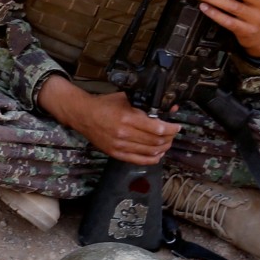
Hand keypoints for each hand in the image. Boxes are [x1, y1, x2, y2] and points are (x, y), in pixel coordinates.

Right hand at [41, 79, 182, 165]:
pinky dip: (152, 159)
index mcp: (127, 118)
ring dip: (163, 148)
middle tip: (172, 134)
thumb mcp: (126, 99)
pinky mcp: (115, 153)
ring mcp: (119, 145)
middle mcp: (124, 134)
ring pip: (150, 151)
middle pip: (156, 141)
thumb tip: (170, 108)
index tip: (176, 127)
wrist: (83, 115)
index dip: (171, 129)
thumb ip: (146, 105)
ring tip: (166, 143)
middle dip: (169, 138)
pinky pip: (139, 160)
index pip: (157, 128)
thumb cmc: (105, 105)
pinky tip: (158, 154)